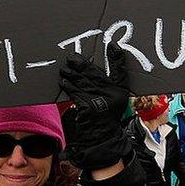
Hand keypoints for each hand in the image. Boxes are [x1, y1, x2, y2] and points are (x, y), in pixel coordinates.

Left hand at [59, 45, 132, 170]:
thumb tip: (87, 72)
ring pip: (83, 82)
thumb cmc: (105, 120)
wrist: (102, 139)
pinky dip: (68, 86)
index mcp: (121, 92)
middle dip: (82, 64)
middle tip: (72, 57)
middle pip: (96, 74)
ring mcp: (100, 101)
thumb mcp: (111, 103)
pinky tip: (63, 81)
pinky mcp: (88, 106)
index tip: (113, 46)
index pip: (120, 72)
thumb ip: (105, 89)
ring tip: (64, 68)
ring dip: (71, 74)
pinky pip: (76, 92)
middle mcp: (113, 95)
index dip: (117, 59)